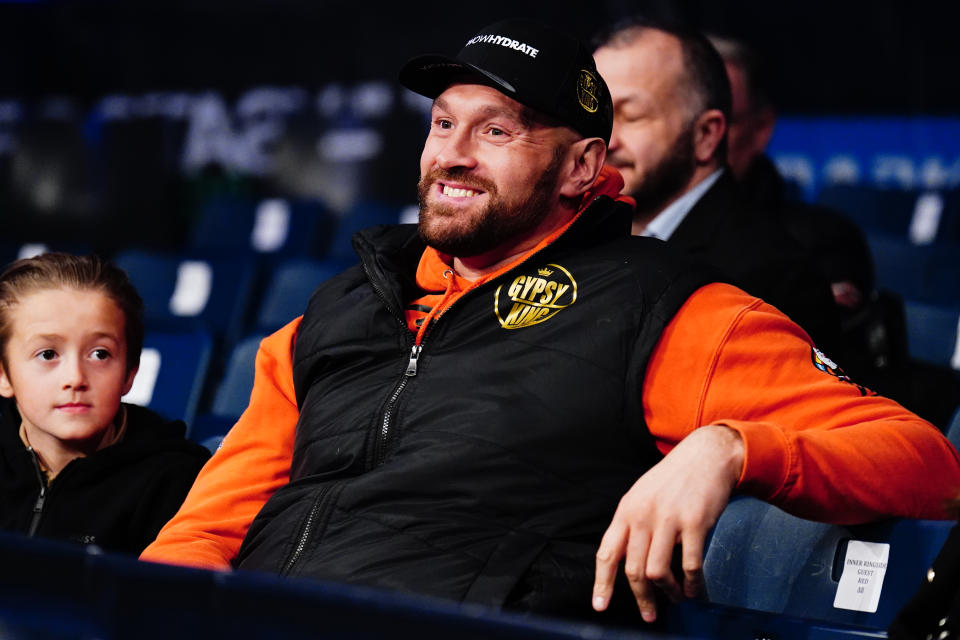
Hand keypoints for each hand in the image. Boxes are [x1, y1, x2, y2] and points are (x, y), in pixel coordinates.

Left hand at [592, 425, 744, 621]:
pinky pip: (690, 565)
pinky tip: (696, 590)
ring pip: (657, 571)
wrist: (704, 456)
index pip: (607, 553)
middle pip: (633, 569)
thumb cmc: (672, 479)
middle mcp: (642, 516)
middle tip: (650, 615)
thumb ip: (631, 525)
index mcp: (626, 511)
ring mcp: (668, 519)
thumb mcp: (641, 496)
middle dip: (642, 598)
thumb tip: (625, 561)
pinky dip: (693, 584)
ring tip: (677, 598)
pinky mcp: (694, 523)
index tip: (600, 606)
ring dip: (668, 593)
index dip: (602, 583)